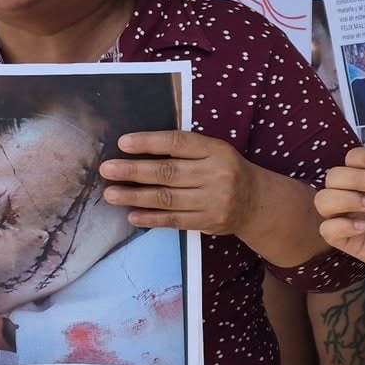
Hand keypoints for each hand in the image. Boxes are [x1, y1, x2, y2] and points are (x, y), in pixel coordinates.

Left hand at [98, 130, 264, 235]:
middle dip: (133, 171)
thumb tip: (138, 150)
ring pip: (168, 198)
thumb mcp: (215, 151)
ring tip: (111, 194)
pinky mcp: (209, 222)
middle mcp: (216, 174)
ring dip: (136, 196)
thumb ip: (185, 149)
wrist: (257, 202)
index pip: (179, 143)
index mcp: (216, 150)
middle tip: (107, 170)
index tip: (123, 143)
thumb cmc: (227, 170)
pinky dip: (151, 218)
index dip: (150, 142)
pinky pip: (175, 220)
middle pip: (168, 172)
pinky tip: (132, 215)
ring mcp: (213, 200)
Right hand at [316, 147, 364, 265]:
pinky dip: (342, 225)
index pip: (352, 158)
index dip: (364, 157)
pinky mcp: (341, 240)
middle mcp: (348, 194)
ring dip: (347, 198)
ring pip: (322, 200)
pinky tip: (363, 227)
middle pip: (333, 176)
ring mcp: (342, 217)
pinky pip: (326, 229)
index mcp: (364, 178)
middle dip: (358, 177)